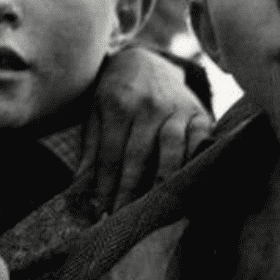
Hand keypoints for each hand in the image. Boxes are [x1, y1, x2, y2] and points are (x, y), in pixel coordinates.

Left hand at [80, 45, 211, 211]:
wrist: (146, 60)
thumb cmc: (115, 93)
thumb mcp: (94, 113)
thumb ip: (90, 149)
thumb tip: (79, 189)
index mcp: (118, 105)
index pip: (111, 155)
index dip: (107, 186)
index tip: (102, 213)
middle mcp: (148, 106)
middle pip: (139, 156)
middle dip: (130, 191)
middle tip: (124, 219)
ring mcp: (176, 109)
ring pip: (171, 150)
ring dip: (162, 182)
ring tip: (154, 209)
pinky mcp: (199, 113)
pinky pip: (200, 141)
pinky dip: (195, 162)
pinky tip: (188, 185)